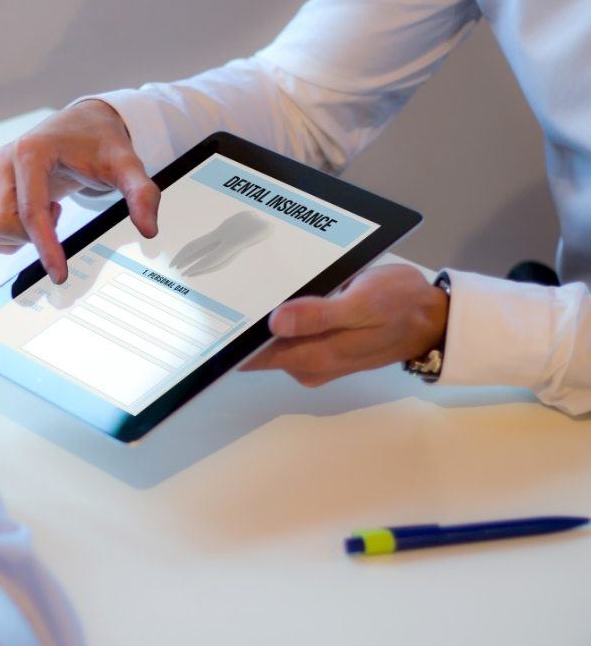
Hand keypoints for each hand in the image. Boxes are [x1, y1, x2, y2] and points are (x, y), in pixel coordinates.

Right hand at [0, 99, 160, 282]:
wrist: (83, 124)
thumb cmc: (100, 143)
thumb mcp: (127, 164)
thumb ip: (141, 193)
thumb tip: (148, 229)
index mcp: (31, 152)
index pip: (31, 211)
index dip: (45, 248)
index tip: (60, 275)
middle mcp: (2, 161)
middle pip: (1, 223)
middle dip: (31, 237)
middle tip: (59, 217)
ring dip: (14, 237)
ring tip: (45, 214)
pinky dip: (4, 235)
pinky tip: (32, 216)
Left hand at [242, 265, 447, 385]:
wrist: (431, 318)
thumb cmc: (399, 306)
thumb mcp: (363, 304)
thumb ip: (319, 315)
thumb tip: (276, 322)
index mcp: (314, 357)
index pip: (256, 358)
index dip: (233, 339)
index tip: (214, 313)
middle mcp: (308, 364)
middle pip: (259, 348)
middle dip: (243, 321)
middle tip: (225, 284)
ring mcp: (313, 357)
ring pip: (273, 339)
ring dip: (260, 315)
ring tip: (244, 280)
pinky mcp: (319, 346)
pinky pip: (289, 333)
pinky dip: (280, 315)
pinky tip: (275, 290)